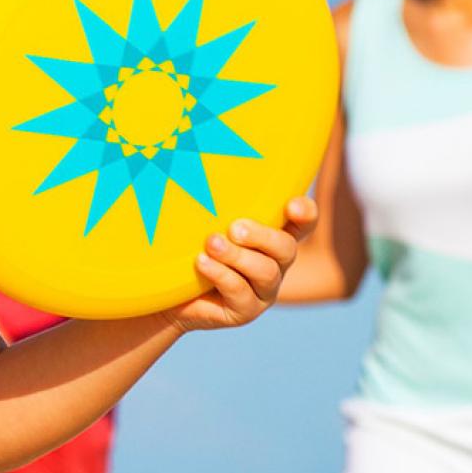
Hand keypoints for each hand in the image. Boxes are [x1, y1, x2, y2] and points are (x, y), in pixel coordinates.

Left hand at [166, 197, 312, 332]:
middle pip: (287, 248)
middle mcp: (275, 263)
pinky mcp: (246, 311)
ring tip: (211, 244)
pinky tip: (202, 262)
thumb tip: (202, 160)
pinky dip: (221, 274)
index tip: (292, 206)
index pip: (303, 222)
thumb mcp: (204, 221)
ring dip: (237, 256)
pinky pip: (241, 292)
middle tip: (234, 228)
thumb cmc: (188, 247)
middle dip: (262, 236)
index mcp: (272, 236)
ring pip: (267, 272)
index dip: (305, 213)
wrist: (166, 292)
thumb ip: (216, 202)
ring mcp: (263, 290)